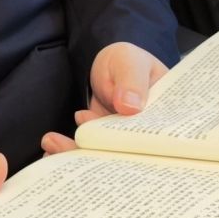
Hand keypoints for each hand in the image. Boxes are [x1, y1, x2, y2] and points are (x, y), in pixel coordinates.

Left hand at [39, 42, 168, 155]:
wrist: (106, 64)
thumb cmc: (126, 60)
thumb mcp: (129, 63)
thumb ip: (131, 81)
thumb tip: (129, 107)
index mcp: (166, 117)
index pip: (160, 140)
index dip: (141, 149)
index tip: (116, 149)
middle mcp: (147, 134)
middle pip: (128, 153)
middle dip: (102, 157)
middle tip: (75, 152)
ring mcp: (123, 140)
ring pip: (104, 154)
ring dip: (79, 152)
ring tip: (52, 144)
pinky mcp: (104, 142)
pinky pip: (89, 150)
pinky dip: (71, 149)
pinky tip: (52, 147)